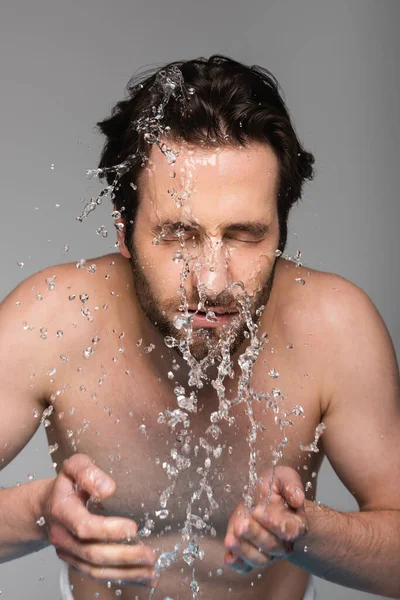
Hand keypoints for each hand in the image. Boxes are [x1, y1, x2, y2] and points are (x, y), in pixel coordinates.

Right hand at [41, 453, 156, 586]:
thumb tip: (108, 489)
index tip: (133, 528)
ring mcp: (68, 553)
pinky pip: (98, 575)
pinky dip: (123, 578)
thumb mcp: (74, 466)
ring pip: (96, 570)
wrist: (47, 505)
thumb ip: (88, 472)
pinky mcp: (77, 562)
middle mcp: (62, 536)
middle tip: (150, 554)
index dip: (108, 530)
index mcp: (61, 511)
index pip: (84, 526)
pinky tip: (144, 578)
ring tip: (152, 571)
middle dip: (123, 556)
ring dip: (126, 573)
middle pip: (93, 553)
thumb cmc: (68, 484)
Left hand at [224, 466, 307, 572]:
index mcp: (296, 523)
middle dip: (255, 534)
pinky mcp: (251, 554)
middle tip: (242, 523)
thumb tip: (298, 499)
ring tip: (231, 539)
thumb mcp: (284, 478)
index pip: (289, 530)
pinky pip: (246, 567)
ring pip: (259, 559)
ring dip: (244, 550)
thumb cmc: (275, 487)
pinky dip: (238, 563)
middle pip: (272, 546)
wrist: (266, 498)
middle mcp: (283, 542)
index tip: (259, 511)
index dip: (274, 523)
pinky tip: (228, 556)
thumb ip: (291, 485)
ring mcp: (267, 551)